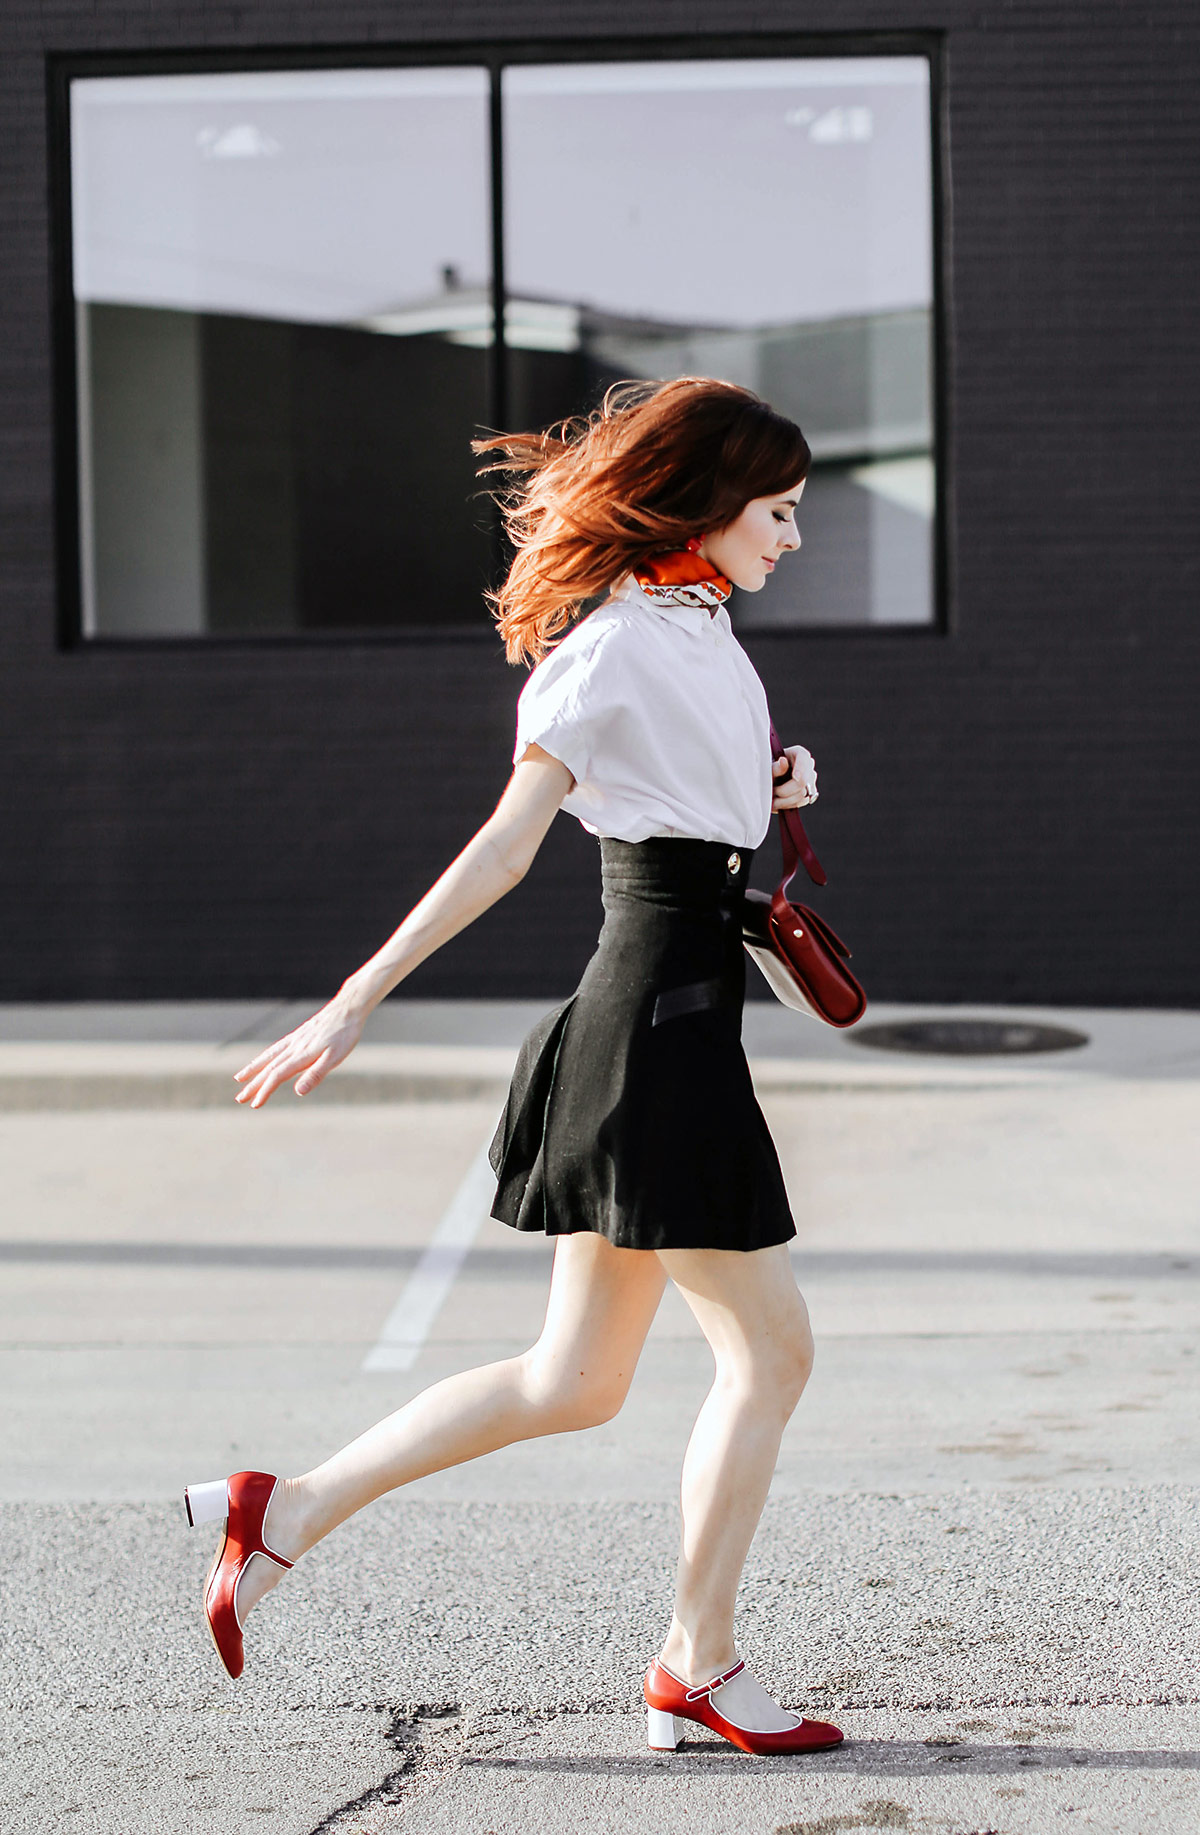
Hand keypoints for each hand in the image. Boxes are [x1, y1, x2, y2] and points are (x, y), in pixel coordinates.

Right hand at [234, 992, 366, 1107]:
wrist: (348, 1008)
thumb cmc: (345, 1034)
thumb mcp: (335, 1057)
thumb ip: (316, 1074)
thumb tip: (298, 1092)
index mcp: (301, 1055)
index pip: (277, 1076)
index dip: (265, 1091)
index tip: (254, 1104)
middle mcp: (294, 1047)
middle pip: (269, 1068)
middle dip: (253, 1085)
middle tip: (239, 1099)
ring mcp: (295, 1040)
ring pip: (269, 1057)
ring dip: (253, 1069)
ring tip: (240, 1078)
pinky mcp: (299, 1034)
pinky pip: (276, 1047)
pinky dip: (265, 1055)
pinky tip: (264, 1059)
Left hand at [772, 744, 817, 810]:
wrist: (766, 783)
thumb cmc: (766, 772)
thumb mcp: (767, 768)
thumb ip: (775, 767)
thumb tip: (783, 761)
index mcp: (799, 753)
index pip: (804, 758)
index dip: (801, 768)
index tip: (796, 778)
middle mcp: (808, 766)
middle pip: (804, 781)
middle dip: (786, 790)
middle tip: (773, 791)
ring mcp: (810, 780)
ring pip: (802, 794)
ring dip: (785, 799)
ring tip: (773, 798)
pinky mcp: (809, 793)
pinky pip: (802, 801)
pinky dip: (789, 804)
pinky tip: (779, 801)